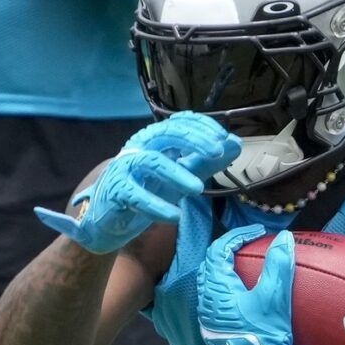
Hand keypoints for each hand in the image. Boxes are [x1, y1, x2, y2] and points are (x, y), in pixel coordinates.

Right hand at [36, 116, 241, 254]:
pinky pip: (136, 195)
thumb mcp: (180, 177)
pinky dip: (157, 206)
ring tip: (198, 189)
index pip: (181, 123)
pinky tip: (174, 216)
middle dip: (195, 140)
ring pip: (152, 162)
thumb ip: (205, 161)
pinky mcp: (116, 191)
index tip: (225, 141)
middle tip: (218, 152)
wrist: (109, 221)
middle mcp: (140, 147)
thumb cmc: (145, 192)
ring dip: (177, 174)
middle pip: (167, 133)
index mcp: (156, 140)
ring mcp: (126, 167)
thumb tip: (235, 144)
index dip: (204, 127)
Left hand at [196, 226, 300, 344]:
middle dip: (226, 251)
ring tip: (243, 268)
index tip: (256, 234)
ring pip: (209, 284)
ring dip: (223, 271)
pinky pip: (212, 301)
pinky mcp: (212, 331)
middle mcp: (206, 302)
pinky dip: (224, 289)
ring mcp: (206, 318)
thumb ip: (278, 264)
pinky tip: (240, 296)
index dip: (236, 236)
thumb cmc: (266, 334)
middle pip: (209, 266)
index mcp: (217, 289)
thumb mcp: (275, 297)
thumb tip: (282, 237)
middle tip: (247, 246)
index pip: (218, 251)